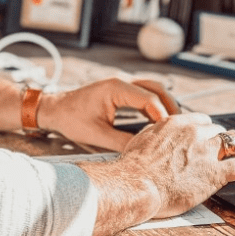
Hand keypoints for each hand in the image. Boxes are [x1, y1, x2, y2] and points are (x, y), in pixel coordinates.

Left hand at [38, 76, 179, 151]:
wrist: (55, 109)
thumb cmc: (70, 119)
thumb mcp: (96, 135)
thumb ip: (122, 143)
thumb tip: (144, 153)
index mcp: (116, 88)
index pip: (149, 99)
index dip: (162, 117)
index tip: (169, 134)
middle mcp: (121, 82)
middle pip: (157, 89)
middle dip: (171, 107)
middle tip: (180, 128)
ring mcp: (122, 85)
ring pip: (153, 89)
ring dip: (165, 105)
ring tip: (173, 127)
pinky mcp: (121, 91)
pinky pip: (144, 95)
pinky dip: (155, 106)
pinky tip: (159, 123)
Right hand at [118, 113, 234, 218]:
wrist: (136, 184)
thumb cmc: (134, 167)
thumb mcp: (143, 139)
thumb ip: (158, 133)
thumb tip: (161, 133)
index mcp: (177, 123)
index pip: (200, 120)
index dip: (204, 130)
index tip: (205, 138)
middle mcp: (195, 132)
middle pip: (216, 130)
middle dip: (218, 140)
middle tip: (219, 151)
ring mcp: (207, 151)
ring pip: (231, 143)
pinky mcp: (216, 173)